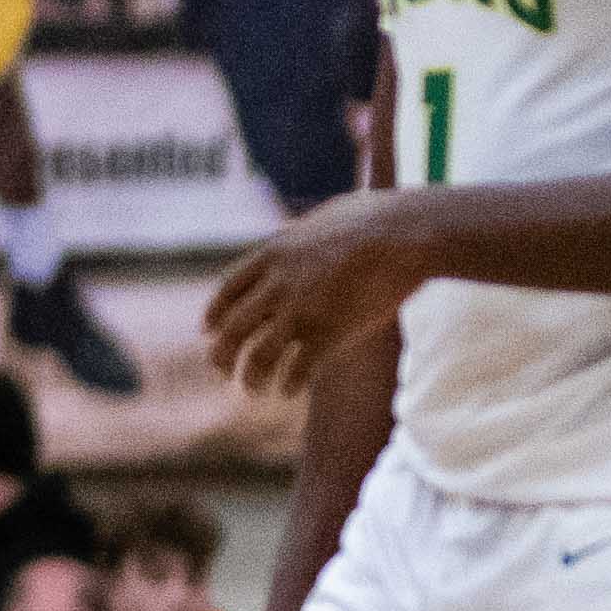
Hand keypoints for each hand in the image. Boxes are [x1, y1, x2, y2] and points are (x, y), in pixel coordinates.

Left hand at [202, 193, 433, 397]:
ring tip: (254, 390)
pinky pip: (299, 369)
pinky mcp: (328, 332)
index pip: (228, 290)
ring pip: (259, 355)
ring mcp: (300, 310)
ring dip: (252, 377)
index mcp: (272, 254)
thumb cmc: (374, 218)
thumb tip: (303, 238)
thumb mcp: (322, 219)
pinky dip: (290, 384)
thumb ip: (303, 239)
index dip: (215, 313)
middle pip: (233, 327)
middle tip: (221, 370)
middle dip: (222, 353)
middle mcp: (276, 285)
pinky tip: (290, 391)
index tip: (208, 330)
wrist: (402, 232)